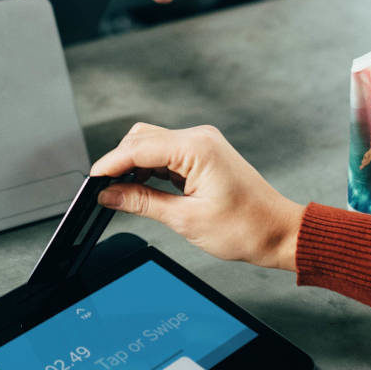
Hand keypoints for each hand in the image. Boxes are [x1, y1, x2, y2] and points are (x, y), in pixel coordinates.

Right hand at [90, 123, 304, 270]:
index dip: (110, 164)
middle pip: (142, 138)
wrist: (278, 232)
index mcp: (197, 148)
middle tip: (104, 191)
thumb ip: (142, 202)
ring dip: (134, 165)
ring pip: (152, 143)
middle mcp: (199, 138)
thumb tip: (109, 194)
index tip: (92, 181)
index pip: (139, 148)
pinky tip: (143, 189)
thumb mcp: (185, 220)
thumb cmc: (245, 228)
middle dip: (120, 162)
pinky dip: (150, 168)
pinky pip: (166, 153)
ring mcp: (202, 143)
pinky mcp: (203, 153)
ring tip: (123, 194)